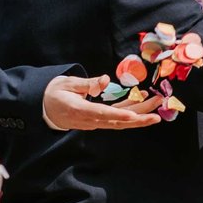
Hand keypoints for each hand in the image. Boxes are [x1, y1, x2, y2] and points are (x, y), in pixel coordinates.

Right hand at [43, 74, 164, 132]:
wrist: (44, 109)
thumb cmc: (54, 93)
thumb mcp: (66, 83)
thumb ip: (87, 83)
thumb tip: (106, 80)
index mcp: (79, 109)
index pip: (101, 113)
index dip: (118, 115)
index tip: (134, 115)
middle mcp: (89, 120)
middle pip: (117, 122)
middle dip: (139, 117)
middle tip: (157, 111)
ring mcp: (94, 123)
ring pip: (119, 122)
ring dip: (139, 114)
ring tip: (156, 104)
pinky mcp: (98, 121)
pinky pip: (116, 119)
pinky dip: (130, 113)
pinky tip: (143, 105)